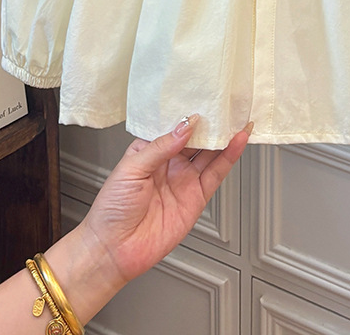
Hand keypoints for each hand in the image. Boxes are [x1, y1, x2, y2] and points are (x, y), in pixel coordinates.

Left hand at [76, 115, 250, 286]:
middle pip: (196, 138)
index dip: (189, 114)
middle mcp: (169, 163)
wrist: (114, 250)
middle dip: (212, 123)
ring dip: (225, 137)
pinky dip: (229, 157)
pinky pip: (216, 174)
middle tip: (227, 106)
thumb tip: (185, 126)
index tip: (203, 99)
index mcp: (150, 151)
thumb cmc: (111, 210)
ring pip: (210, 153)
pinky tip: (237, 143)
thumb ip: (161, 146)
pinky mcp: (196, 198)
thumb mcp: (131, 168)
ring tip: (238, 120)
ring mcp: (184, 180)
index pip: (175, 127)